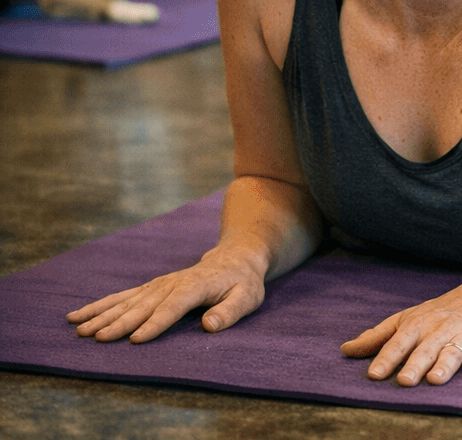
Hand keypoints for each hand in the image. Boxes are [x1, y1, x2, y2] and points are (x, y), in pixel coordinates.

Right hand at [66, 251, 265, 342]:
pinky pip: (122, 297)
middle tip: (97, 338)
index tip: (136, 339)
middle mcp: (172, 284)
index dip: (155, 323)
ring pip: (127, 300)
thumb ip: (230, 312)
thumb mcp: (247, 297)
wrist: (235, 258)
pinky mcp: (151, 287)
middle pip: (143, 305)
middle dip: (119, 322)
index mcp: (196, 286)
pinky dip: (100, 306)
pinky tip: (78, 315)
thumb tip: (209, 326)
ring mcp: (159, 284)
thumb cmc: (243, 283)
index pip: (173, 306)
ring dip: (102, 314)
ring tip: (79, 328)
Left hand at [342, 277, 461, 385]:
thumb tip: (345, 350)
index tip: (374, 374)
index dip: (387, 358)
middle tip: (404, 381)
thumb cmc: (437, 313)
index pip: (399, 342)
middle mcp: (440, 330)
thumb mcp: (406, 319)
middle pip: (426, 349)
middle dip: (415, 364)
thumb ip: (377, 337)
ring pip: (453, 351)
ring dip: (445, 365)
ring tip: (435, 380)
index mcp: (418, 325)